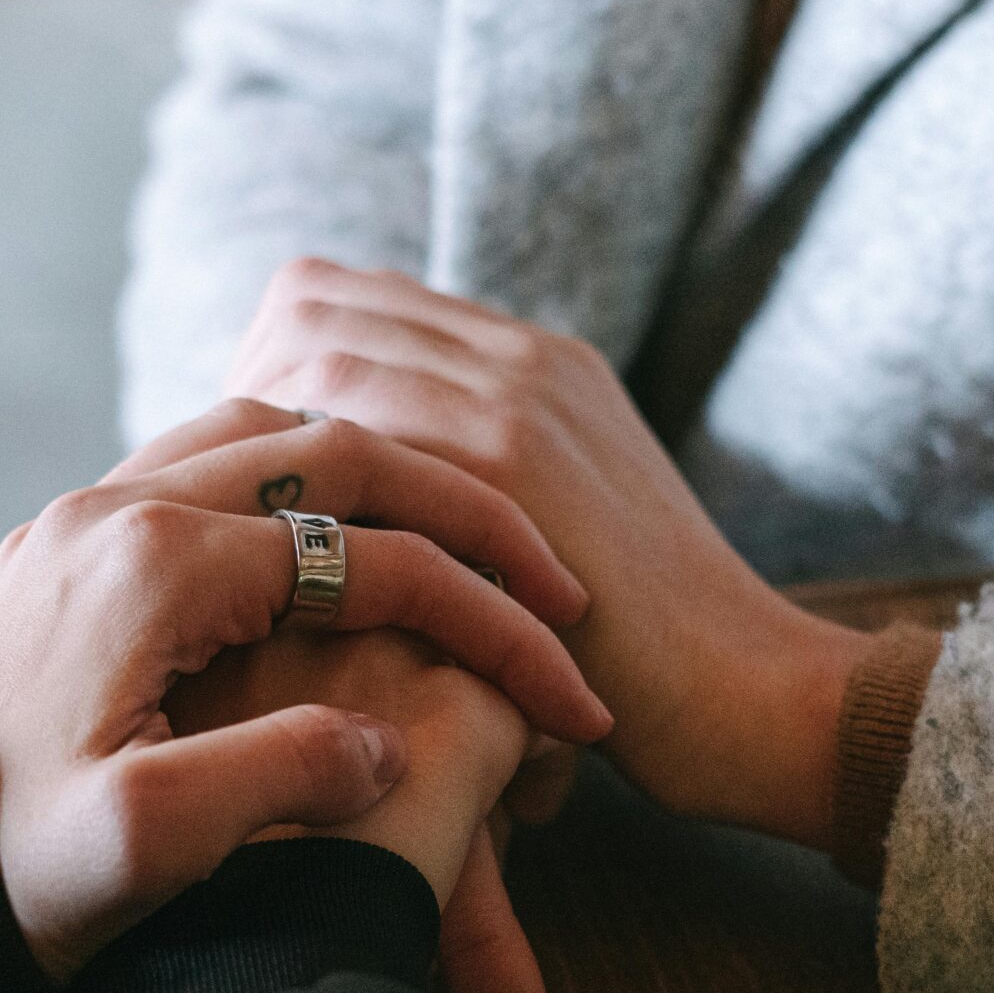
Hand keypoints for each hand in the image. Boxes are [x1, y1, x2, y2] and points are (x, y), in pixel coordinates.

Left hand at [0, 406, 609, 979]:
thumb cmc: (10, 879)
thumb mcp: (151, 845)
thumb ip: (285, 774)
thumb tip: (386, 743)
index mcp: (154, 565)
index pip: (375, 558)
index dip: (495, 624)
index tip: (573, 697)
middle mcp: (118, 509)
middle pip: (338, 449)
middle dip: (466, 514)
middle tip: (555, 585)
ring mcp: (88, 520)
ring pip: (275, 435)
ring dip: (390, 484)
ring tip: (472, 557)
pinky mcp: (72, 552)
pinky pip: (217, 468)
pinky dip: (312, 491)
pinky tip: (354, 557)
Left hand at [225, 258, 873, 851]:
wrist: (757, 696)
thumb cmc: (642, 659)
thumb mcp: (550, 541)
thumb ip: (468, 495)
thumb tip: (347, 514)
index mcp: (528, 361)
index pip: (335, 296)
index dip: (265, 373)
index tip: (253, 479)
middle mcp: (522, 355)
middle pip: (312, 303)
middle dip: (246, 397)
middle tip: (235, 507)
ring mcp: (523, 397)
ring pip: (326, 356)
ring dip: (268, 448)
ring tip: (255, 541)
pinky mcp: (521, 467)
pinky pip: (368, 432)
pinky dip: (312, 498)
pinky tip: (291, 576)